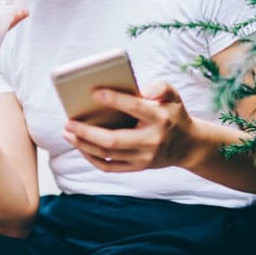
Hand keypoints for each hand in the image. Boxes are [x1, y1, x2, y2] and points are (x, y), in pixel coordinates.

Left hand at [62, 82, 198, 172]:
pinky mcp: (137, 168)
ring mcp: (143, 158)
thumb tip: (141, 90)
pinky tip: (80, 146)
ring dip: (83, 145)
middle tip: (68, 122)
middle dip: (87, 132)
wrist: (188, 146)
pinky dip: (91, 157)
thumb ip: (161, 86)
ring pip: (107, 155)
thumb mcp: (173, 96)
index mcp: (160, 119)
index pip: (135, 108)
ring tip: (67, 133)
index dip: (115, 100)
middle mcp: (151, 141)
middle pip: (114, 140)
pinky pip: (109, 167)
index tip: (94, 93)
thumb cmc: (174, 115)